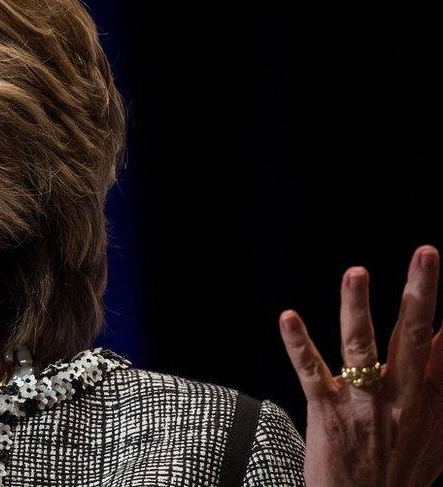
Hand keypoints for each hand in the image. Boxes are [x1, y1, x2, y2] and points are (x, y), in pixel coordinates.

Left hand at [279, 245, 441, 485]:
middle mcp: (403, 396)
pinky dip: (298, 343)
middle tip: (428, 251)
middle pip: (415, 333)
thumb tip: (442, 343)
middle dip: (423, 290)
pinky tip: (287, 317)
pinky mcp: (328, 411)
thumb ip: (441, 390)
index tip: (440, 265)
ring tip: (356, 271)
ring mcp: (364, 403)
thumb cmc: (400, 471)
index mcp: (432, 398)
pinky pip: (310, 371)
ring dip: (357, 306)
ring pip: (362, 346)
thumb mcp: (437, 436)